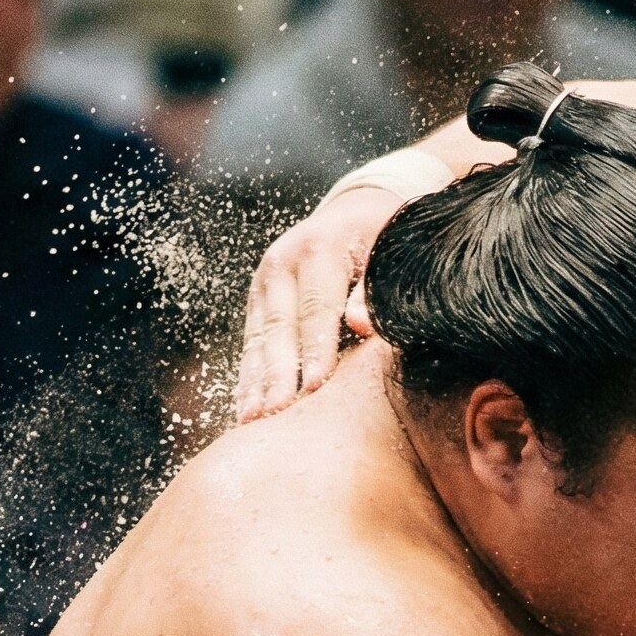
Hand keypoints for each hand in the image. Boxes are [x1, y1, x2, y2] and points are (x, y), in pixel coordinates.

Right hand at [236, 186, 400, 420]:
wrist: (355, 214)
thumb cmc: (384, 240)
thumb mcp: (389, 254)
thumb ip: (374, 290)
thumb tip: (361, 326)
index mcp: (318, 249)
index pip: (316, 308)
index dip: (315, 350)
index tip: (314, 387)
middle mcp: (281, 264)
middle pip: (278, 326)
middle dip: (276, 374)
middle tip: (277, 414)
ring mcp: (265, 283)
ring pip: (257, 338)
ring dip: (255, 381)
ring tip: (252, 421)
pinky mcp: (258, 301)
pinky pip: (251, 343)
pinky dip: (249, 377)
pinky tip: (246, 409)